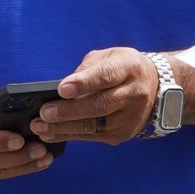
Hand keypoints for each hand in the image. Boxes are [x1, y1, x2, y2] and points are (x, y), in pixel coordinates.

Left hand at [38, 47, 161, 147]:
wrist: (153, 87)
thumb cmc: (122, 69)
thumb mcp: (108, 57)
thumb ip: (87, 69)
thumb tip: (63, 89)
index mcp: (129, 68)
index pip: (106, 76)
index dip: (83, 83)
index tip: (61, 89)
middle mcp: (134, 94)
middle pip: (99, 105)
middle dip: (69, 111)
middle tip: (44, 113)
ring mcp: (130, 117)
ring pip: (94, 125)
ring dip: (64, 127)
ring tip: (40, 127)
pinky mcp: (123, 134)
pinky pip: (93, 136)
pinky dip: (69, 135)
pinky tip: (50, 134)